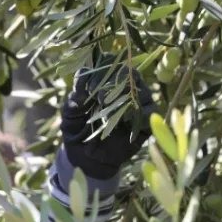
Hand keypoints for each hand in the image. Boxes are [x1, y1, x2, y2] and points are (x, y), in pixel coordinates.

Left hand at [59, 63, 153, 179]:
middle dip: (116, 81)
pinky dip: (139, 112)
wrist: (84, 157)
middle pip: (131, 74)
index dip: (105, 68)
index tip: (91, 81)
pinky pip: (151, 111)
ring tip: (108, 107)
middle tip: (99, 97)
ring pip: (142, 91)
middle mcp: (126, 91)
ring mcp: (138, 105)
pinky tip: (124, 118)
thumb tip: (83, 72)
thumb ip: (76, 93)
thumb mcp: (70, 111)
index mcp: (108, 83)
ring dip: (126, 95)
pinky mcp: (145, 123)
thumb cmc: (76, 129)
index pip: (114, 65)